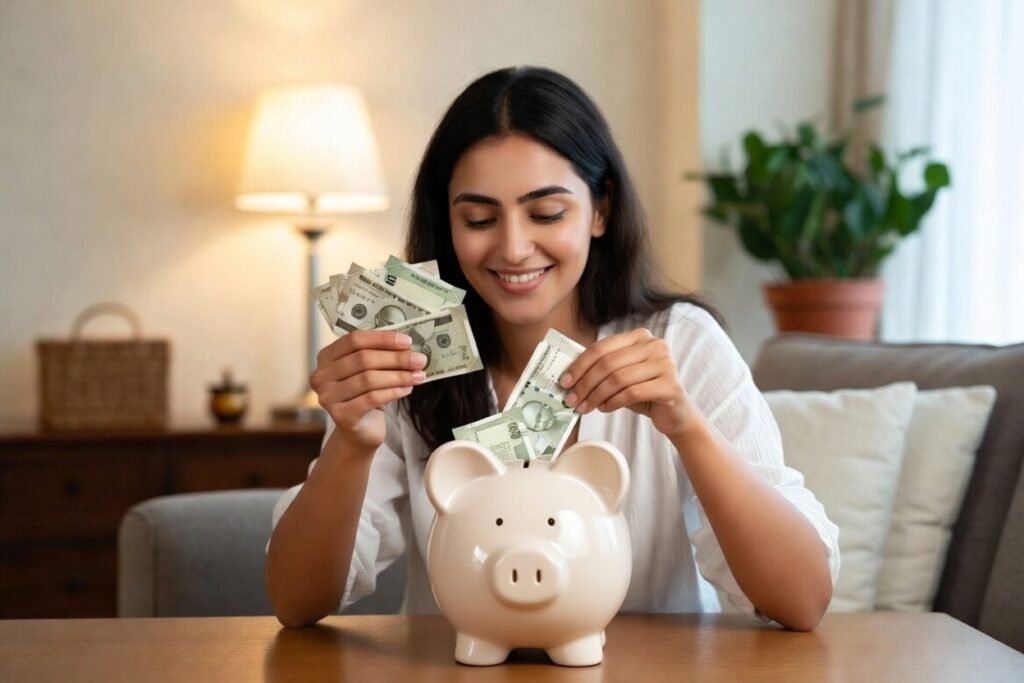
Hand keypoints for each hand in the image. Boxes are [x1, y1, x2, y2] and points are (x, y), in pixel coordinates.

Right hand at [310, 330, 427, 452]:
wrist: (359, 432)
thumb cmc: (365, 395)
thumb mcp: (368, 371)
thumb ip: (380, 354)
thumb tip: (408, 346)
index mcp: (326, 356)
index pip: (354, 340)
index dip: (382, 339)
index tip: (407, 342)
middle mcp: (321, 376)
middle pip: (363, 359)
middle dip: (396, 358)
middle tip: (419, 360)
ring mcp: (328, 397)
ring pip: (369, 379)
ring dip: (398, 376)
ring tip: (418, 376)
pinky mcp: (341, 416)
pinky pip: (372, 398)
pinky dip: (393, 392)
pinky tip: (407, 389)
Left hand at [559, 328, 695, 438]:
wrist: (675, 413)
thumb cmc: (643, 392)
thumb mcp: (621, 375)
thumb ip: (602, 369)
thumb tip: (568, 377)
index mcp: (639, 336)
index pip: (602, 347)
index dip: (580, 364)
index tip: (564, 381)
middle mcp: (655, 345)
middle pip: (609, 363)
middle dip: (585, 383)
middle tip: (571, 400)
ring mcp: (665, 364)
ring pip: (619, 379)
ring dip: (596, 395)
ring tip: (585, 408)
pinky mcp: (670, 385)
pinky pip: (632, 392)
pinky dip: (613, 402)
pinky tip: (604, 409)